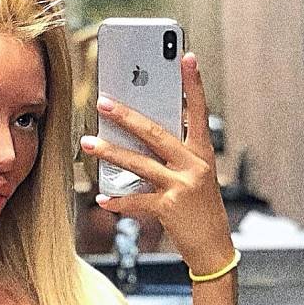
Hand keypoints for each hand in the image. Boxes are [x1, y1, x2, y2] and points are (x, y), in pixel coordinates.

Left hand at [79, 52, 233, 275]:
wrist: (214, 248)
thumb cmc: (201, 210)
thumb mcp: (196, 177)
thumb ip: (174, 156)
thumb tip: (141, 135)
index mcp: (202, 153)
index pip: (198, 111)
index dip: (193, 83)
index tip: (186, 56)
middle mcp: (194, 166)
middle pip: (156, 133)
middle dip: (126, 116)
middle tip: (103, 101)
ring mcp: (182, 186)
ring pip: (140, 163)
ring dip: (111, 152)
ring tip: (89, 143)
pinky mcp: (170, 208)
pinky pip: (136, 201)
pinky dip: (117, 201)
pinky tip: (102, 198)